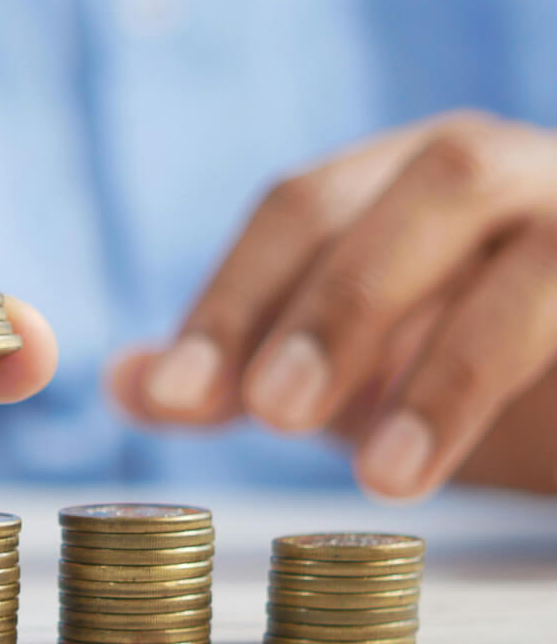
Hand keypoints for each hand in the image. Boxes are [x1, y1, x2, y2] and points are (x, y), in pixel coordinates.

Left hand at [110, 111, 556, 497]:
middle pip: (419, 196)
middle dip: (338, 305)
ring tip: (381, 474)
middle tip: (272, 412)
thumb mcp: (340, 368)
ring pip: (525, 262)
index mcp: (401, 171)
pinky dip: (511, 378)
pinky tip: (462, 455)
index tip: (176, 398)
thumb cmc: (450, 354)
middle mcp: (496, 169)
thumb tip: (126, 382)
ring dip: (447, 367)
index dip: (236, 297)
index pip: (303, 208)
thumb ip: (238, 368)